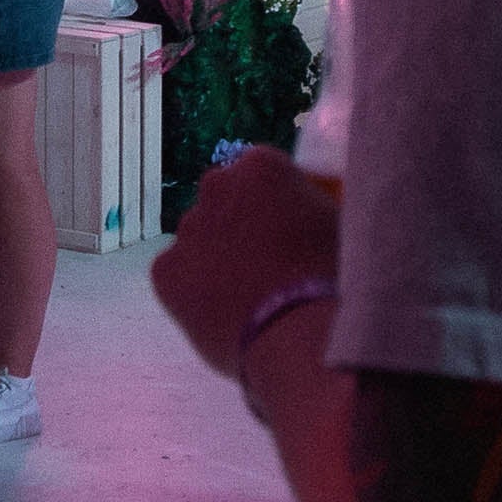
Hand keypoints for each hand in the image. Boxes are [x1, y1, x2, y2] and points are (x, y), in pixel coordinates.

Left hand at [151, 145, 341, 383]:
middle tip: (265, 264)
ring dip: (216, 258)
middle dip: (238, 225)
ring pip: (199, 240)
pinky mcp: (164, 272)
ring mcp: (187, 229)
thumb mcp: (337, 222)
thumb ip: (307, 205)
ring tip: (247, 297)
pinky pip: (176, 276)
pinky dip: (193, 291)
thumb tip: (301, 215)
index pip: (258, 175)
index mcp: (260, 166)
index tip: (287, 233)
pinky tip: (223, 312)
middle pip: (223, 201)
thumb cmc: (334, 277)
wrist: (301, 335)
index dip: (273, 206)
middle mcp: (216, 187)